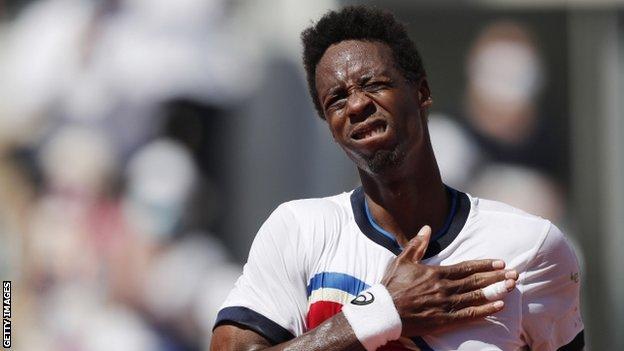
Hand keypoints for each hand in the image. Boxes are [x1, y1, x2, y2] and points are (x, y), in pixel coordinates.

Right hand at [381, 226, 516, 336]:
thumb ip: (417, 244)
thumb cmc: (392, 286)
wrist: (384, 312)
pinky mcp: (443, 320)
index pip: (466, 268)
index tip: (500, 262)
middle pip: (475, 281)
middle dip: (496, 277)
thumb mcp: (402, 260)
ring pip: (475, 296)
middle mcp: (444, 288)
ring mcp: (445, 304)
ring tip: (511, 287)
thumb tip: (427, 228)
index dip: (485, 265)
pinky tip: (498, 306)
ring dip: (495, 291)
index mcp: (436, 273)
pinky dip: (485, 310)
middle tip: (514, 274)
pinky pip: (469, 315)